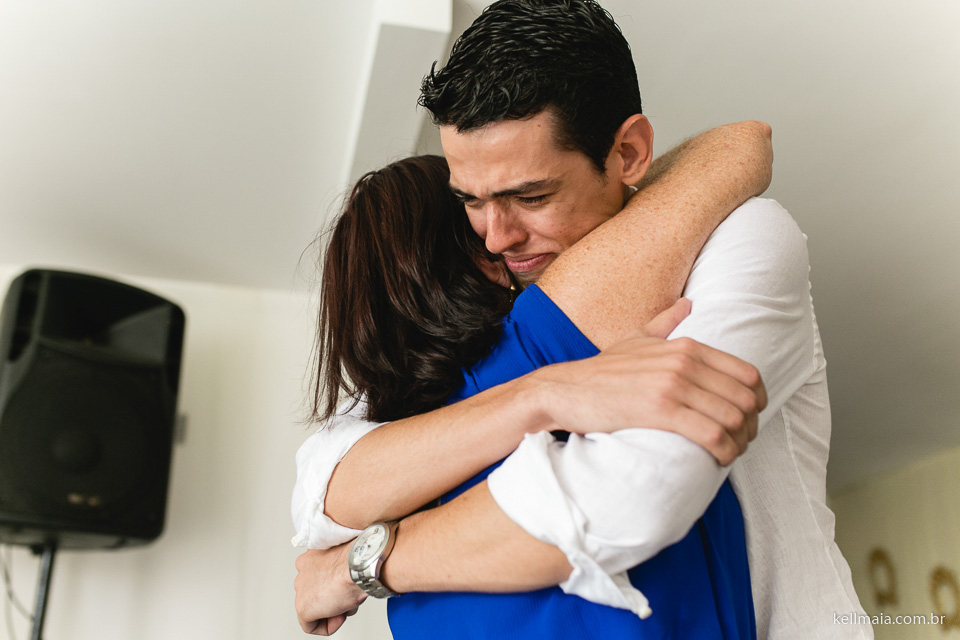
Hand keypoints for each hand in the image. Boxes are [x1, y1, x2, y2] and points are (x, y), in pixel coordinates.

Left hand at [294, 544, 365, 634]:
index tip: (345, 589)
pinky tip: (339, 618)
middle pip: (317, 593)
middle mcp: (303, 571)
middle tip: (347, 599)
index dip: (334, 587)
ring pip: (315, 607)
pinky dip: (327, 627)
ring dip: (333, 611)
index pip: (319, 577)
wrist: (357, 566)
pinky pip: (311, 626)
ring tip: (347, 604)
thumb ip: (340, 570)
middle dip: (333, 599)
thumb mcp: (348, 562)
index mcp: (312, 557)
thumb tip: (345, 580)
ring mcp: (301, 589)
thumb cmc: (356, 561)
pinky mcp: (303, 608)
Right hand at [532, 298, 766, 464]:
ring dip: (740, 442)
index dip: (758, 400)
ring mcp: (672, 386)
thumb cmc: (600, 371)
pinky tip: (720, 458)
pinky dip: (724, 451)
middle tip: (741, 441)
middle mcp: (683, 362)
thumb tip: (686, 303)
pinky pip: (711, 435)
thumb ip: (665, 322)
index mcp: (685, 346)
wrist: (564, 390)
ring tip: (731, 452)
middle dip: (751, 425)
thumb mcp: (635, 339)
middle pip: (744, 398)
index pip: (746, 373)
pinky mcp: (660, 411)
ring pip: (732, 418)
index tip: (751, 417)